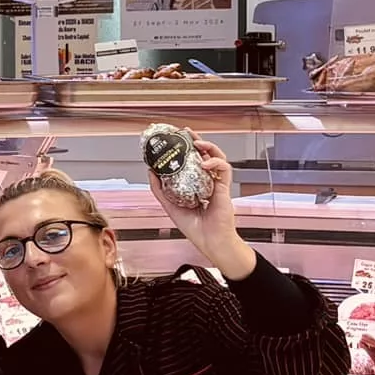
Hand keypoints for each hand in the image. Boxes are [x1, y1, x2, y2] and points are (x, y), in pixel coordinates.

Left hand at [146, 132, 254, 276]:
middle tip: (187, 132)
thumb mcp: (171, 206)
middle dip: (198, 141)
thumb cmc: (195, 228)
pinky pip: (224, 170)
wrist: (211, 242)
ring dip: (209, 147)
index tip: (177, 139)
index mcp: (196, 186)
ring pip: (218, 159)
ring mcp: (218, 185)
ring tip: (197, 142)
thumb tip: (149, 172)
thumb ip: (160, 190)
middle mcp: (208, 183)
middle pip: (206, 156)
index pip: (193, 162)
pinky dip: (215, 163)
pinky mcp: (225, 189)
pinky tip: (205, 163)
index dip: (186, 150)